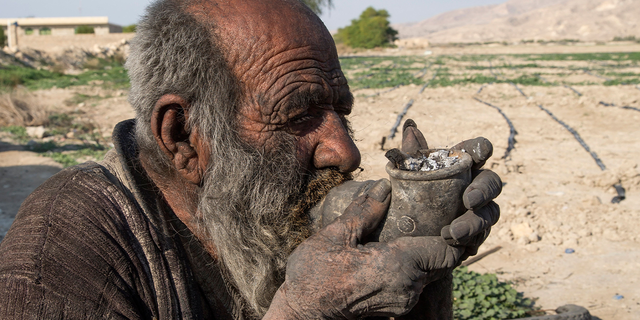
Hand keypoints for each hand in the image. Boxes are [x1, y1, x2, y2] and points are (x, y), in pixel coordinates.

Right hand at [265, 179, 464, 318]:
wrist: (301, 313)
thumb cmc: (313, 276)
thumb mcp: (335, 236)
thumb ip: (364, 210)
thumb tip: (384, 187)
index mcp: (398, 267)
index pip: (447, 251)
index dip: (453, 232)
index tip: (446, 214)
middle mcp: (408, 288)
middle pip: (442, 262)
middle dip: (441, 238)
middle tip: (430, 215)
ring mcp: (404, 301)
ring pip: (431, 273)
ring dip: (426, 252)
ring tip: (412, 229)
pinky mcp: (396, 308)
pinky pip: (417, 282)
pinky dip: (415, 265)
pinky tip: (398, 248)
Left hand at [402, 119, 500, 259]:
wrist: (396, 238)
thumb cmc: (402, 199)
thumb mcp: (403, 178)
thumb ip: (410, 155)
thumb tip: (410, 128)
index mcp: (458, 165)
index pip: (476, 151)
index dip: (481, 148)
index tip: (481, 152)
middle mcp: (473, 186)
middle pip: (491, 182)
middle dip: (484, 190)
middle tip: (469, 200)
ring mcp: (476, 212)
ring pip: (490, 213)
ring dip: (475, 222)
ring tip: (451, 232)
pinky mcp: (473, 237)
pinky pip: (481, 238)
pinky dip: (471, 241)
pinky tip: (458, 247)